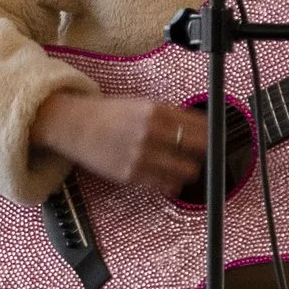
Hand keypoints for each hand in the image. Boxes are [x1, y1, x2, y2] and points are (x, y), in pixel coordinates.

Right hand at [37, 83, 204, 194]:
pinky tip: (168, 176)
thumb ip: (170, 115)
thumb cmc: (107, 114)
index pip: (200, 127)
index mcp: (155, 111)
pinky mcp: (131, 175)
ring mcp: (141, 156)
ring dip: (189, 170)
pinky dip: (172, 182)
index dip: (212, 135)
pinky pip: (166, 185)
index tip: (215, 139)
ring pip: (186, 171)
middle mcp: (150, 133)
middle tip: (200, 154)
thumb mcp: (141, 104)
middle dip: (203, 153)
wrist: (73, 125)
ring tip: (184, 166)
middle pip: (198, 150)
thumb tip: (201, 128)